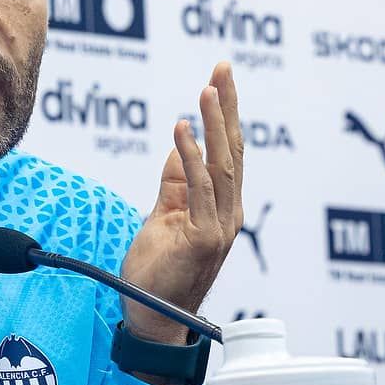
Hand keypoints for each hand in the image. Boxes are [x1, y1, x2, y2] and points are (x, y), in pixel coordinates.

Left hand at [120, 62, 243, 347]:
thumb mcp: (165, 215)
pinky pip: (198, 189)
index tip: (220, 76)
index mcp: (223, 207)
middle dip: (228, 106)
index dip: (226, 113)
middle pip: (233, 150)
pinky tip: (182, 129)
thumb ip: (176, 182)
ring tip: (207, 89)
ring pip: (222, 165)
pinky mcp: (203, 239)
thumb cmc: (158, 270)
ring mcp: (220, 227)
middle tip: (223, 67)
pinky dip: (191, 156)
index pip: (228, 151)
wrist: (151, 317)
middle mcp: (229, 214)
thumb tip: (181, 144)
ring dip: (214, 123)